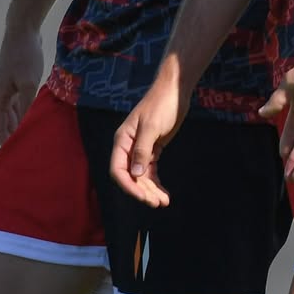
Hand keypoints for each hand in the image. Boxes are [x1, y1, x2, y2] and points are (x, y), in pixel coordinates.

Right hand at [0, 23, 43, 143]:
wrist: (24, 30)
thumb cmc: (24, 56)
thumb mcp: (29, 82)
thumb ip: (27, 105)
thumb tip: (27, 126)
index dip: (7, 143)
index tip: (19, 156)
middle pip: (6, 122)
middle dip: (17, 135)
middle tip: (33, 148)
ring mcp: (8, 88)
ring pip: (14, 113)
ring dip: (23, 123)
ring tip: (38, 136)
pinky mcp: (18, 81)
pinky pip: (21, 102)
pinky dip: (28, 110)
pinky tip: (40, 115)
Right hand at [109, 81, 187, 207]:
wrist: (175, 89)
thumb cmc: (161, 104)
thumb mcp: (151, 127)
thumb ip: (143, 150)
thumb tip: (136, 175)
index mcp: (122, 141)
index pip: (118, 170)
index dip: (129, 186)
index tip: (143, 197)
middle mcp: (128, 148)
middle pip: (131, 177)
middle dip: (143, 191)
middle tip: (157, 203)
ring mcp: (141, 149)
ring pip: (142, 176)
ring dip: (151, 190)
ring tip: (164, 202)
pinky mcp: (153, 149)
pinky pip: (151, 170)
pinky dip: (156, 182)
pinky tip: (164, 193)